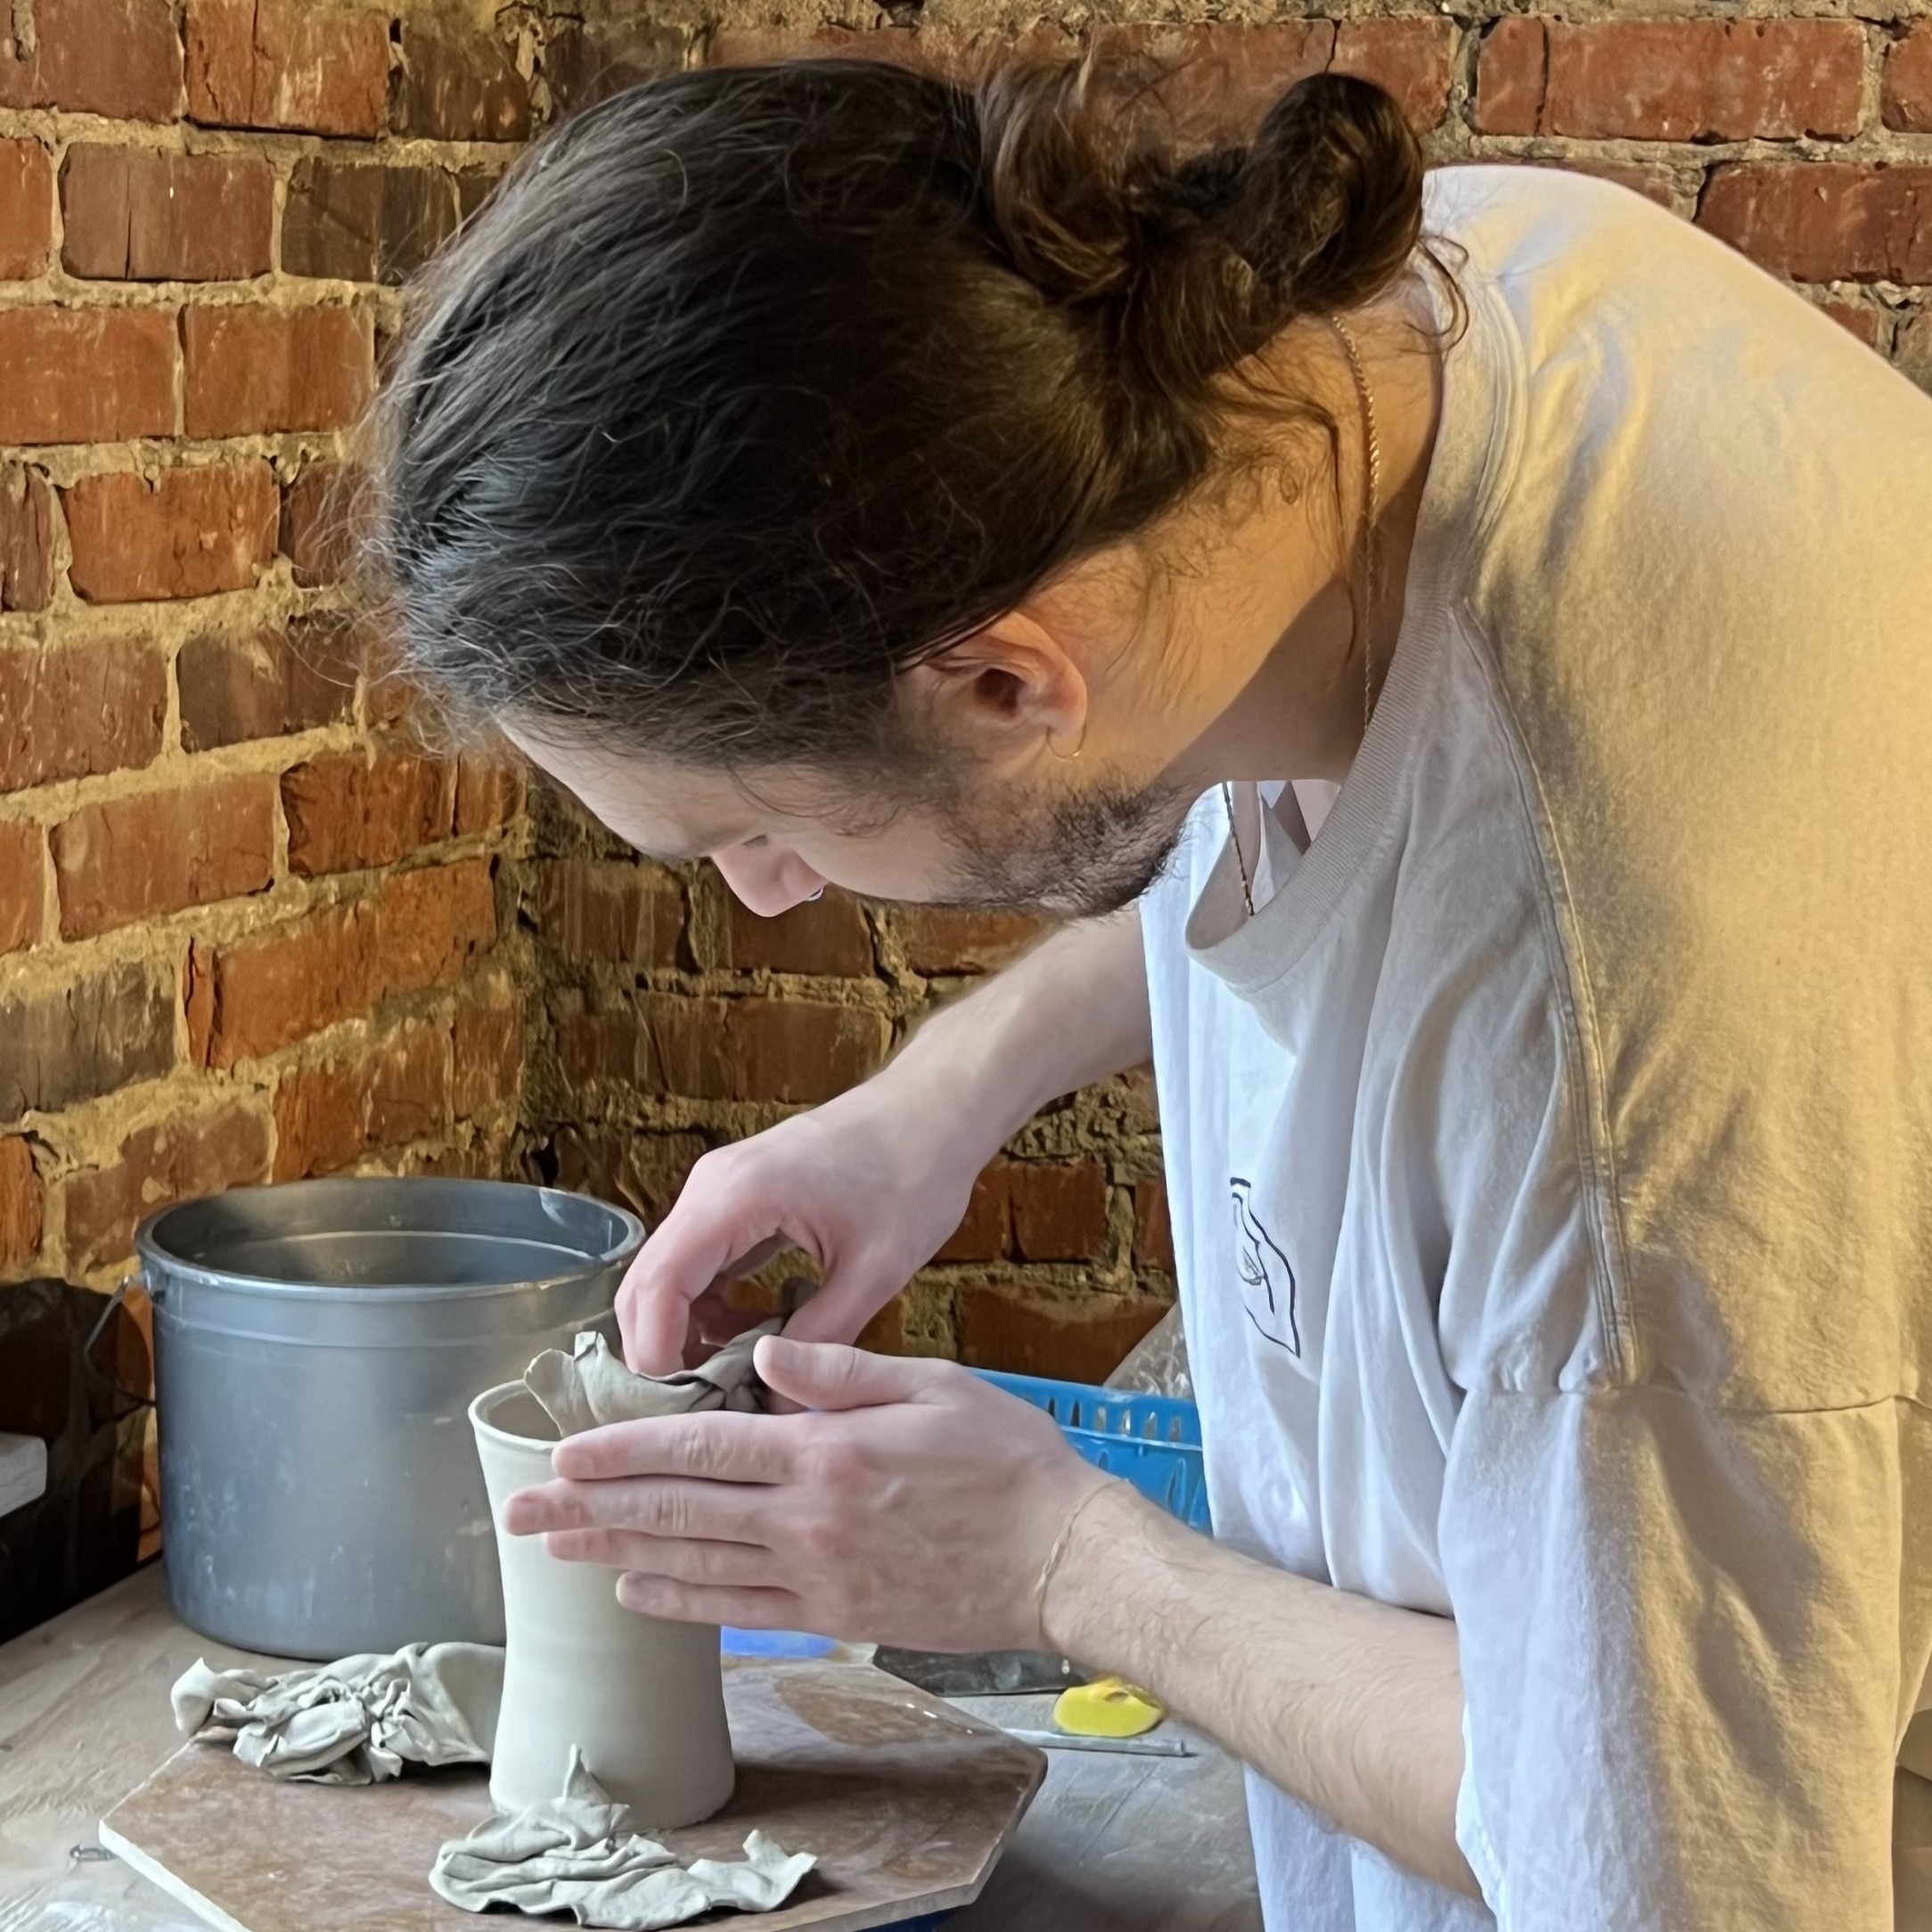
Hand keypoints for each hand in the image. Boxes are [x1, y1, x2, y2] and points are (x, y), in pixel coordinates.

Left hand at [500, 1338, 1110, 1651]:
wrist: (1062, 1557)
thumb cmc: (1008, 1461)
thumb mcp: (931, 1385)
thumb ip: (839, 1369)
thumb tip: (762, 1353)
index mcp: (825, 1453)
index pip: (698, 1448)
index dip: (622, 1449)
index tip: (565, 1449)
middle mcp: (806, 1521)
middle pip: (674, 1512)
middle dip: (588, 1508)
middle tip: (520, 1509)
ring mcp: (817, 1576)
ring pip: (693, 1565)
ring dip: (615, 1555)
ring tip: (556, 1548)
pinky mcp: (835, 1618)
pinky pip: (738, 1613)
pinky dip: (680, 1603)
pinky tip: (638, 1592)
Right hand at [615, 1081, 988, 1373]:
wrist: (933, 1110)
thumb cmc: (914, 1174)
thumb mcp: (875, 1269)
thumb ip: (822, 1340)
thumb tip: (781, 1414)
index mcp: (736, 1198)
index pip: (656, 1288)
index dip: (656, 1356)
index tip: (685, 1408)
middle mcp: (711, 1187)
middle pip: (646, 1283)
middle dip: (664, 1350)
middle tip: (708, 1404)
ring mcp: (720, 1188)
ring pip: (669, 1275)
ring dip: (688, 1330)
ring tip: (741, 1376)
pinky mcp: (737, 1197)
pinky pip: (699, 1261)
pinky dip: (711, 1305)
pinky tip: (759, 1332)